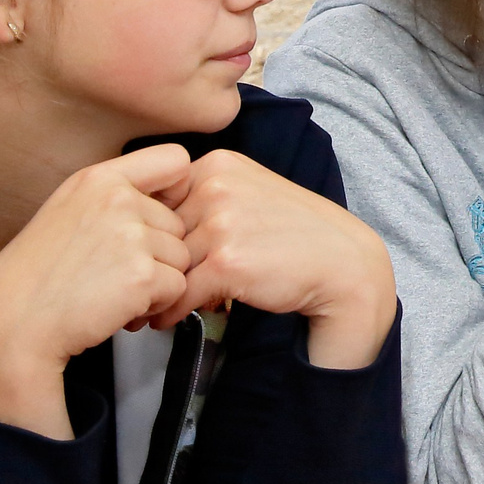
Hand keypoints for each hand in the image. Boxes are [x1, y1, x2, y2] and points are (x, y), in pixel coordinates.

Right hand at [0, 144, 195, 438]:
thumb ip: (114, 200)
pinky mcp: (142, 275)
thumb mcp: (67, 213)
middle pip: (180, 223)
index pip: (175, 160)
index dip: (178, 191)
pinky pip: (178, 287)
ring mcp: (131, 235)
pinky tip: (117, 309)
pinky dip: (155, 305)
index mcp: (97, 179)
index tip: (160, 217)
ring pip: (181, 257)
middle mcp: (117, 199)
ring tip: (110, 292)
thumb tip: (172, 199)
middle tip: (113, 275)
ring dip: (157, 281)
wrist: (9, 331)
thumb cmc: (35, 280)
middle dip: (158, 253)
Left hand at [147, 150, 397, 369]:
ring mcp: (222, 223)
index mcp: (218, 164)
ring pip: (163, 265)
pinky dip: (169, 312)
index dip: (147, 231)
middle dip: (145, 263)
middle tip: (141, 287)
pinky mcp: (226, 262)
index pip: (154, 197)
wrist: (341, 264)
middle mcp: (217, 187)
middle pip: (155, 232)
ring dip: (156, 291)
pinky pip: (178, 292)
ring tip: (154, 306)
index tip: (141, 254)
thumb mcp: (249, 193)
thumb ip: (203, 197)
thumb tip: (145, 227)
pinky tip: (170, 319)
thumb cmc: (294, 234)